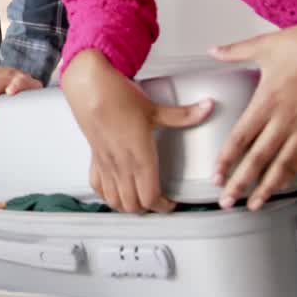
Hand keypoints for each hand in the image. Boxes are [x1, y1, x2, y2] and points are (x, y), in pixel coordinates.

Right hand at [62, 50, 213, 212]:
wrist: (89, 87)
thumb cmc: (118, 97)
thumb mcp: (155, 108)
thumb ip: (183, 114)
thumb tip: (207, 107)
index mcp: (140, 157)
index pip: (151, 197)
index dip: (163, 207)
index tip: (172, 203)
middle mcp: (122, 165)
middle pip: (133, 205)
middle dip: (148, 209)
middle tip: (159, 201)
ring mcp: (106, 163)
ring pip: (115, 200)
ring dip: (127, 205)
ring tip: (139, 200)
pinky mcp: (94, 157)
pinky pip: (97, 186)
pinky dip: (107, 195)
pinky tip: (115, 190)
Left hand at [210, 0, 296, 210]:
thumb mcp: (263, 45)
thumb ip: (235, 52)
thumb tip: (213, 51)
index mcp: (267, 100)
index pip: (241, 138)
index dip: (227, 160)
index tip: (215, 176)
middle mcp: (285, 118)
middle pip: (259, 158)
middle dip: (241, 183)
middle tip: (227, 202)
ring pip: (283, 165)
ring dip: (268, 187)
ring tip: (254, 204)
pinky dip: (291, 173)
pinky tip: (281, 184)